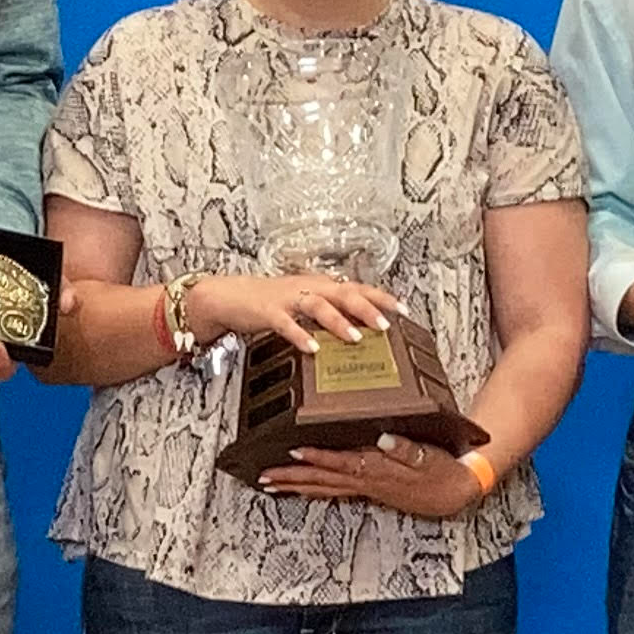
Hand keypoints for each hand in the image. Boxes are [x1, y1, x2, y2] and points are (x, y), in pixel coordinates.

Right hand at [185, 272, 392, 352]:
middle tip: (386, 324)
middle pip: (344, 293)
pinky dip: (300, 335)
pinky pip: (287, 323)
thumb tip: (362, 327)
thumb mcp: (305, 304)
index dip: (382, 297)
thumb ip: (331, 313)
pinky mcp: (268, 311)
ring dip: (338, 321)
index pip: (358, 288)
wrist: (229, 296)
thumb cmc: (270, 301)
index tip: (405, 309)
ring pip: (319, 305)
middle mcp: (309, 288)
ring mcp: (289, 299)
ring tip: (355, 337)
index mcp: (321, 285)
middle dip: (367, 308)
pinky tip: (312, 348)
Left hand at [259, 431, 486, 516]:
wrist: (453, 493)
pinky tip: (302, 488)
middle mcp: (366, 480)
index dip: (318, 458)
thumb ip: (406, 448)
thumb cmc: (441, 471)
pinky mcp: (368, 489)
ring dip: (296, 486)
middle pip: (322, 480)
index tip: (295, 452)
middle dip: (292, 478)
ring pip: (323, 487)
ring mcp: (365, 487)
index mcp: (378, 469)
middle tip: (264, 477)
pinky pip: (333, 491)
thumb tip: (384, 438)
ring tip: (271, 484)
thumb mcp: (429, 457)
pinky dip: (314, 489)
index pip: (341, 462)